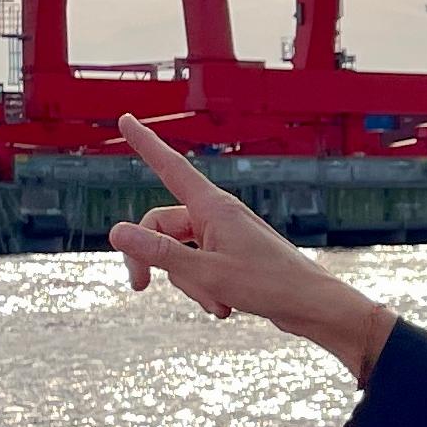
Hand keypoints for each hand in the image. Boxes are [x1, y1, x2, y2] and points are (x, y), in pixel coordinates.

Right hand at [104, 115, 395, 380]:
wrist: (312, 306)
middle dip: (150, 258)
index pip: (169, 166)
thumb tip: (115, 231)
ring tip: (217, 303)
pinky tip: (225, 308)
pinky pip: (199, 268)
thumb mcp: (204, 272)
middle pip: (160, 225)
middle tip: (138, 286)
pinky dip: (205, 289)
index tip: (126, 119)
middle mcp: (217, 215)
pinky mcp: (232, 257)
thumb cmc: (267, 286)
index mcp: (212, 207)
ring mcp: (224, 236)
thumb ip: (158, 252)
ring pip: (180, 253)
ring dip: (189, 283)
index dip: (145, 143)